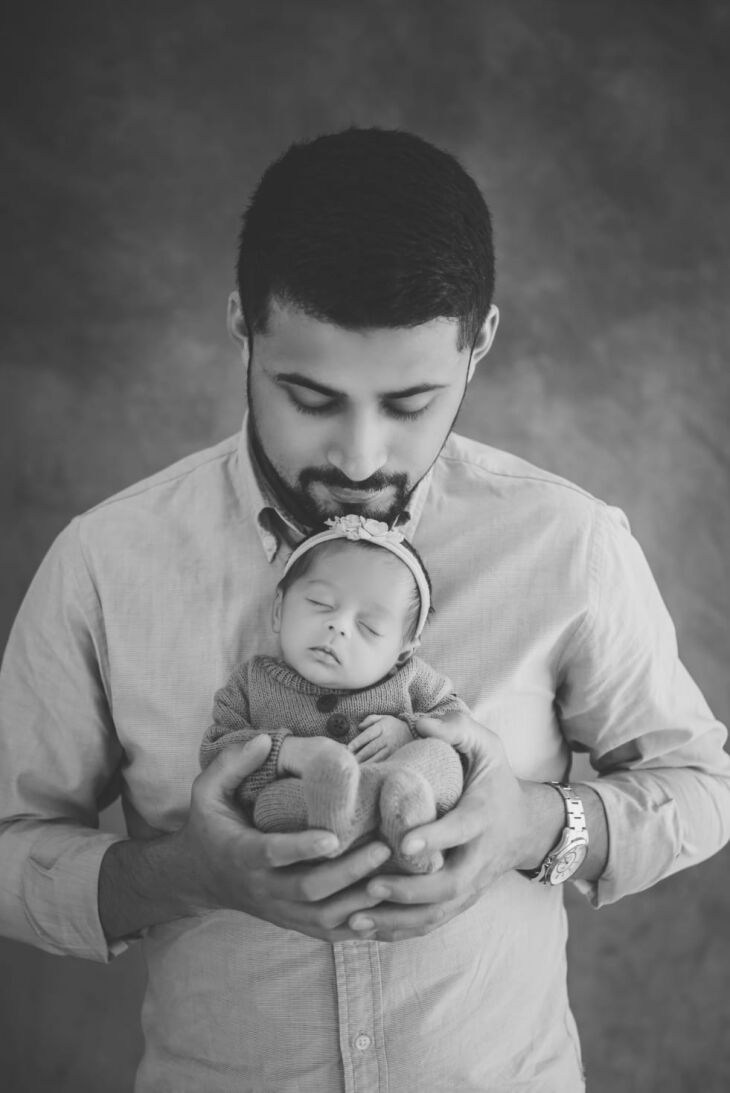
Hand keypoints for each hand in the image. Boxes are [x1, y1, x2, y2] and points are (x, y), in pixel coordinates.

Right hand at [176, 735, 392, 940]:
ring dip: (360, 901)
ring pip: (322, 918)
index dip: (301, 848)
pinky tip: (387, 908)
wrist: (200, 877)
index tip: (333, 836)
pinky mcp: (292, 922)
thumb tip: (265, 741)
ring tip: (394, 877)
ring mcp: (279, 910)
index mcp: (241, 854)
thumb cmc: (211, 826)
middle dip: (347, 873)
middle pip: (308, 891)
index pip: (272, 854)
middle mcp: (261, 888)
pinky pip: (328, 932)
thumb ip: (232, 764)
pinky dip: (359, 926)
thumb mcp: (207, 791)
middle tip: (383, 848)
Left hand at [344, 711, 561, 941]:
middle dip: (410, 891)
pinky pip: (434, 923)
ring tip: (358, 918)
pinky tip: (368, 930)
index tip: (404, 844)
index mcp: (483, 816)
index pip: (462, 830)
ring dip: (399, 920)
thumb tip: (420, 720)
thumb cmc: (496, 780)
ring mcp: (472, 885)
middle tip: (370, 886)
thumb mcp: (487, 746)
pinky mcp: (461, 901)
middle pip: (449, 885)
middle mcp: (479, 857)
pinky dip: (402, 931)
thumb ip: (457, 729)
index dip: (435, 838)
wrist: (527, 826)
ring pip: (439, 913)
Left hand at [349, 714, 412, 761]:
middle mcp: (387, 738)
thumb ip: (370, 719)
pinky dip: (374, 767)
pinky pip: (382, 763)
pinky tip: (366, 770)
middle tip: (348, 760)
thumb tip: (360, 726)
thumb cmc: (393, 725)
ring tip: (355, 767)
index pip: (368, 735)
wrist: (413, 732)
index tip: (348, 748)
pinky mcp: (394, 757)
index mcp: (382, 727)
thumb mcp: (383, 717)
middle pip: (371, 748)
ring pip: (376, 757)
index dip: (357, 742)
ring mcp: (391, 749)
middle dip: (359, 755)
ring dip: (365, 763)